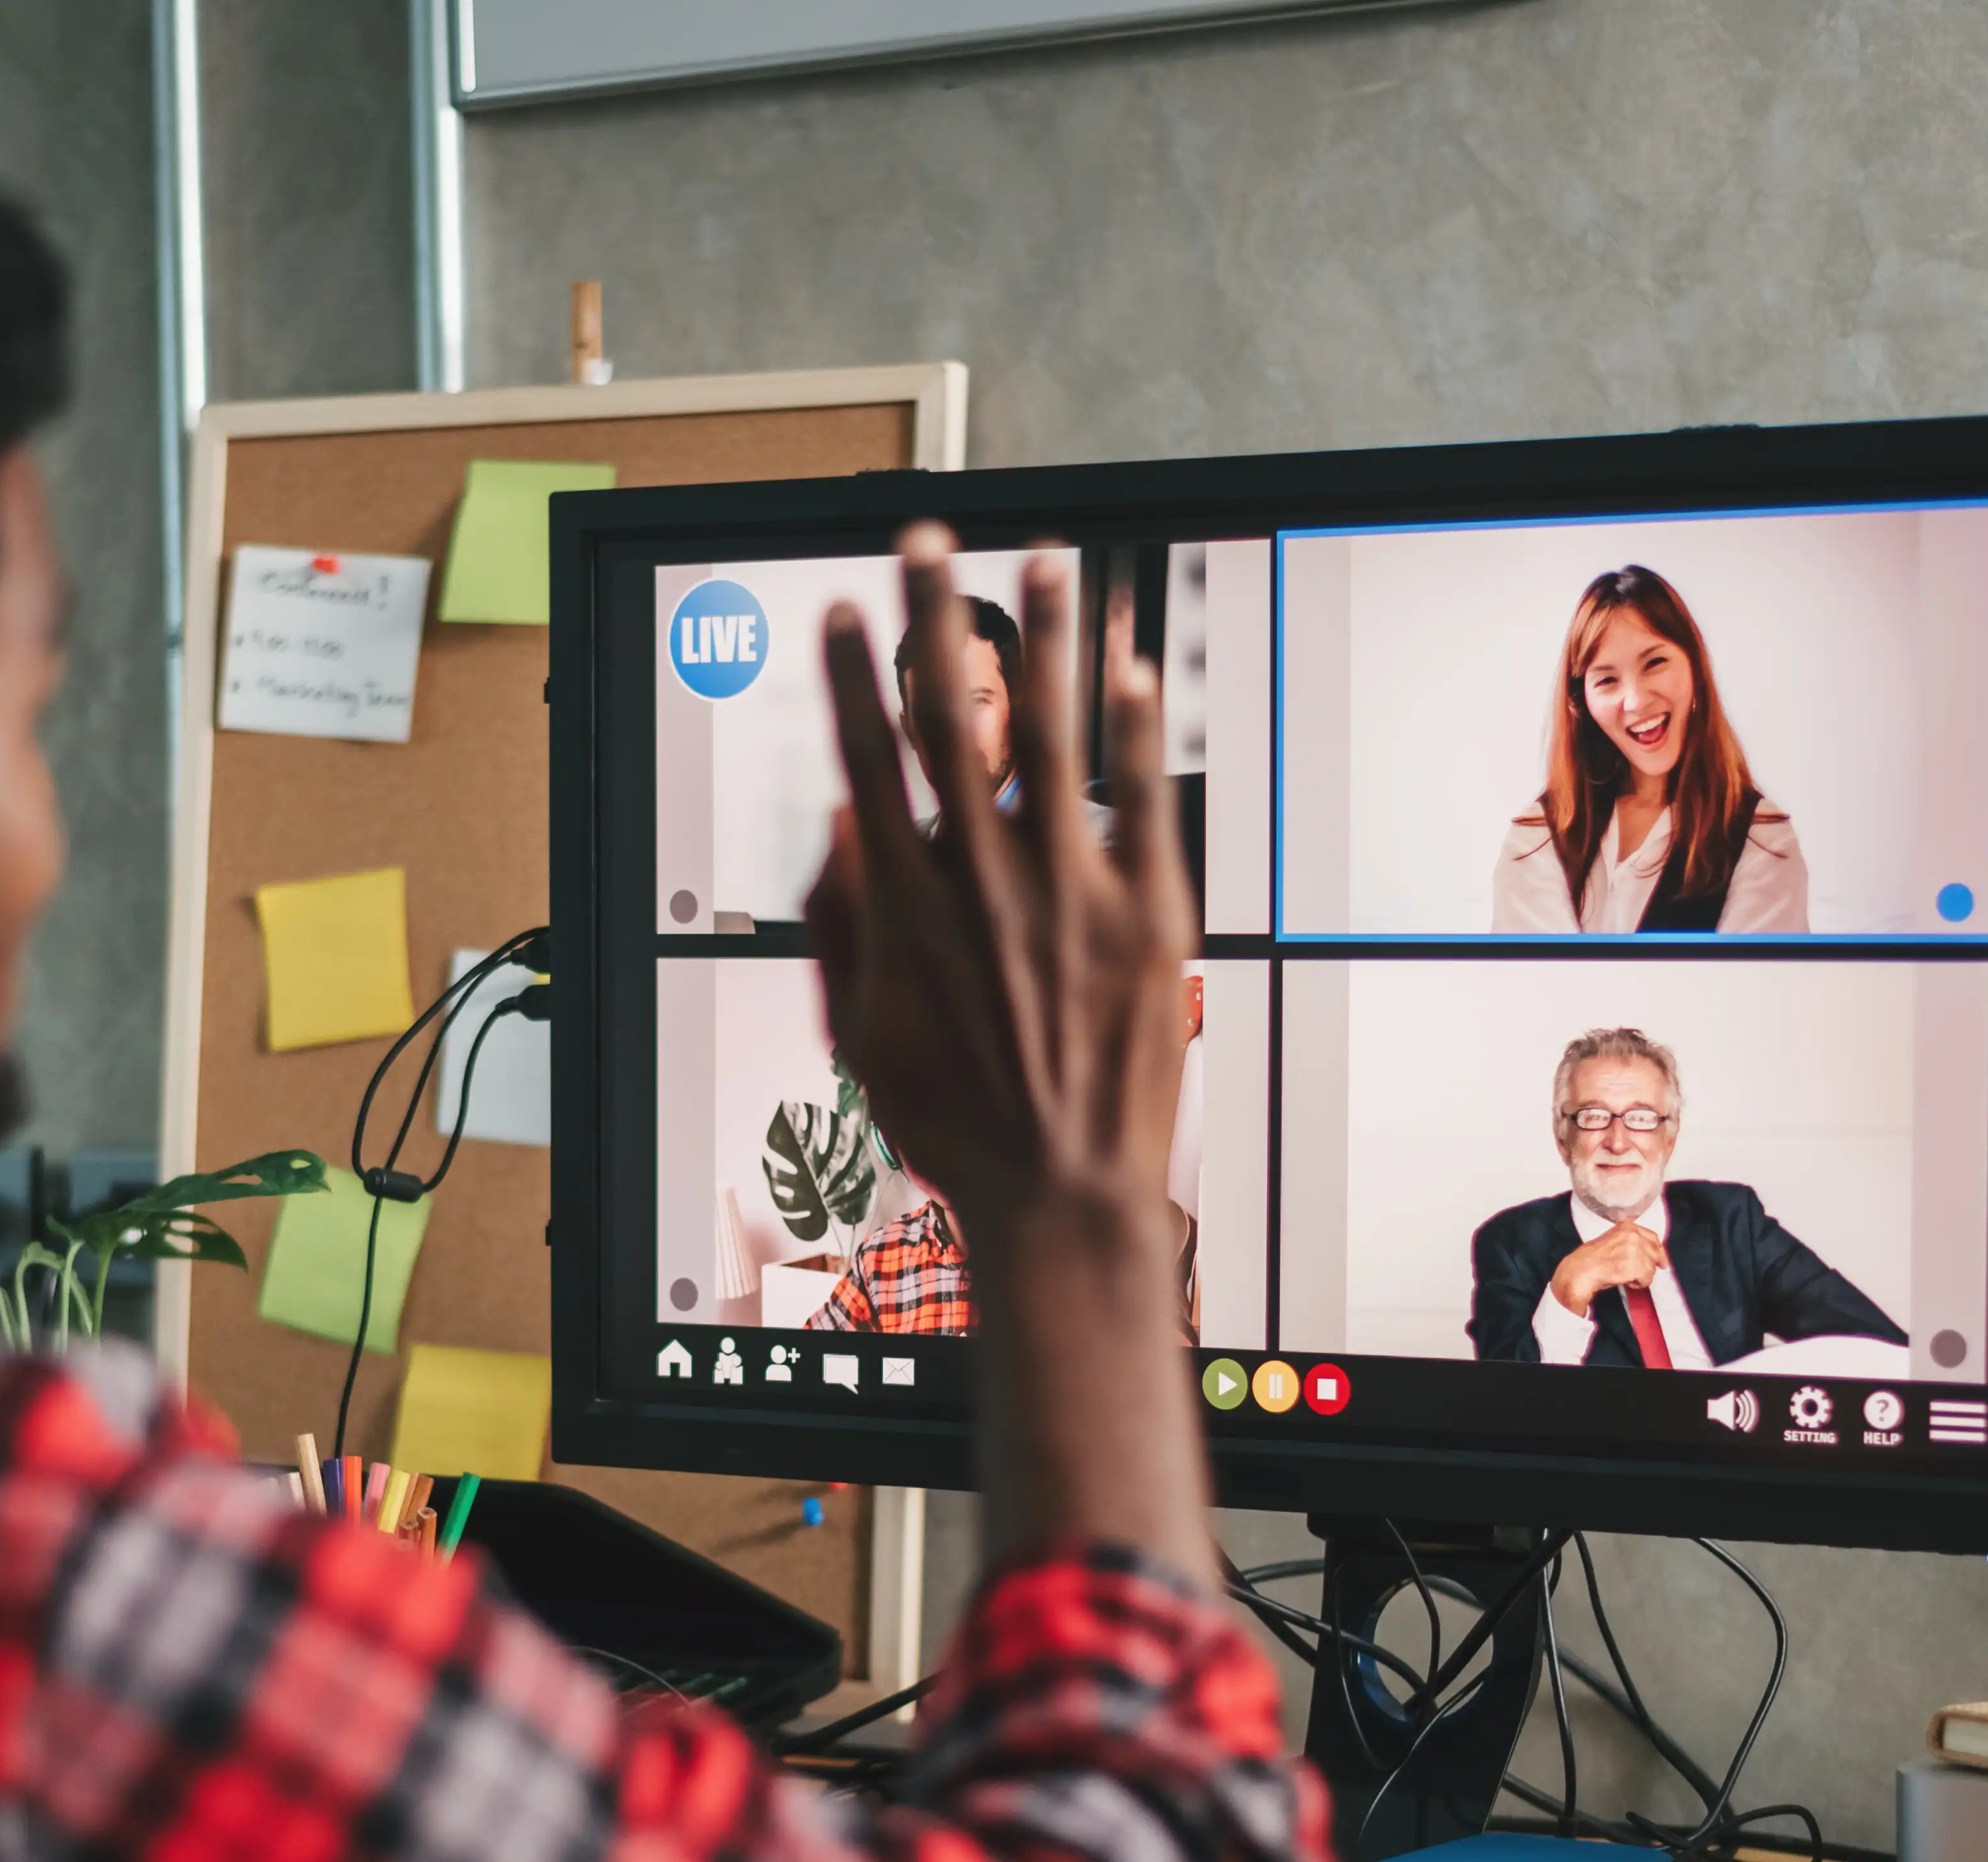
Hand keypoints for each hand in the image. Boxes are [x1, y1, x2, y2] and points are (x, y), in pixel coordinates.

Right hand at [807, 535, 1193, 1233]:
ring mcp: (1067, 891)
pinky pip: (1138, 798)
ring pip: (1051, 735)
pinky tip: (1131, 667)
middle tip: (924, 543)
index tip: (843, 611)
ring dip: (1045, 637)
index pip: (867, 758)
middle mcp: (981, 882)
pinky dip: (1132, 729)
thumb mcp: (863, 1032)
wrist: (1058, 1191)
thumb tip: (842, 834)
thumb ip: (843, 928)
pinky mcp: (1144, 913)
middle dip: (931, 617)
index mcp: (906, 907)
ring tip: (1048, 559)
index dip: (850, 676)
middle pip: (948, 718)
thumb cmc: (958, 1126)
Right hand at [1550, 1220, 1669, 1315]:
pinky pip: (1646, 1280)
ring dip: (1640, 1276)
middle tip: (1639, 1274)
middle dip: (1649, 1265)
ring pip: (1651, 1268)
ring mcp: (1635, 1250)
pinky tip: (1625, 1281)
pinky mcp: (1636, 1266)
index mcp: (1627, 1227)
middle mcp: (1633, 1235)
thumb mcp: (1611, 1240)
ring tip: (1625, 1276)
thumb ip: (1629, 1241)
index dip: (1658, 1250)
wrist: (1580, 1271)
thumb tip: (1647, 1252)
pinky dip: (1637, 1284)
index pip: (1652, 1237)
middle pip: (1655, 1253)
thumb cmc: (1590, 1259)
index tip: (1661, 1261)